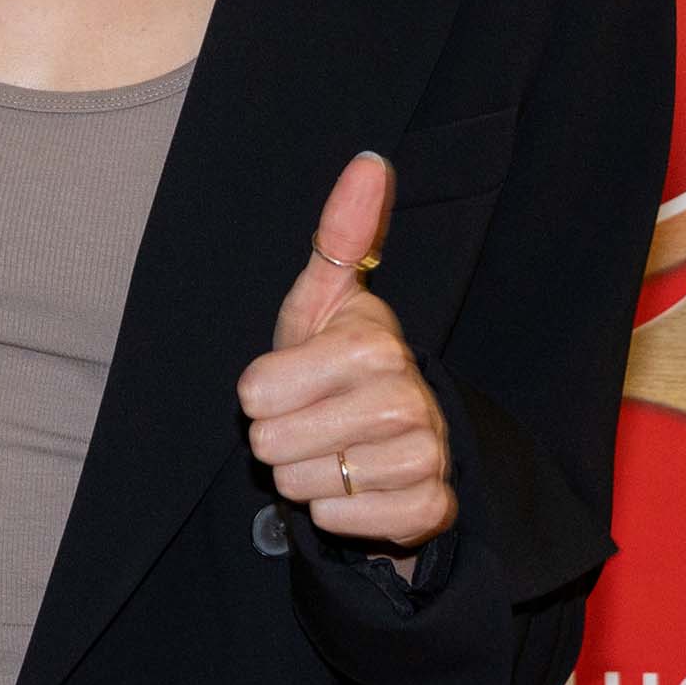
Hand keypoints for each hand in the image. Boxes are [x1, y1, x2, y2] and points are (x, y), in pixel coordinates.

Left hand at [238, 153, 455, 553]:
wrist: (391, 443)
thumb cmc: (338, 364)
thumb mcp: (322, 301)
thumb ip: (340, 233)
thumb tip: (370, 160)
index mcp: (373, 344)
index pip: (254, 394)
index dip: (259, 396)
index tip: (291, 383)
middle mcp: (408, 398)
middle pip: (274, 445)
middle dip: (278, 440)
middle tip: (310, 422)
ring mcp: (425, 455)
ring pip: (305, 487)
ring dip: (306, 477)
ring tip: (333, 453)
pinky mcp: (431, 508)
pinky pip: (344, 523)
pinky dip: (336, 515)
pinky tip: (357, 487)